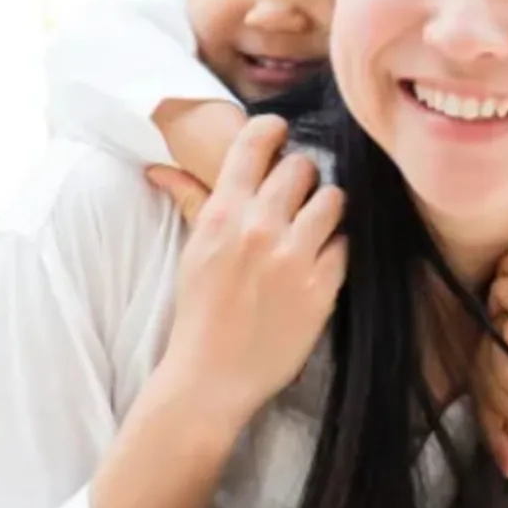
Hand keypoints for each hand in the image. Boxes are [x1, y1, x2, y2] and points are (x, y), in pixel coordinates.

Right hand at [149, 114, 346, 424]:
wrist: (212, 376)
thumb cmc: (198, 313)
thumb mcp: (192, 252)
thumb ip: (191, 203)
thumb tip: (161, 169)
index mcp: (223, 214)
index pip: (255, 143)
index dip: (273, 130)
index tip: (280, 134)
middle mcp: (260, 227)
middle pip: (302, 167)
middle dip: (301, 178)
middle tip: (295, 198)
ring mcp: (294, 257)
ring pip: (333, 199)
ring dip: (325, 209)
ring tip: (314, 227)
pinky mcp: (321, 288)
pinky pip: (345, 244)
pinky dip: (335, 249)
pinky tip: (319, 262)